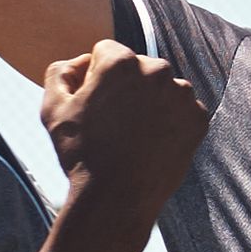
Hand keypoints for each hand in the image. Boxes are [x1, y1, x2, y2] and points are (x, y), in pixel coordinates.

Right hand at [41, 39, 207, 197]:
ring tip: (133, 135)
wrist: (116, 199)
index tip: (93, 102)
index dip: (95, 76)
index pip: (107, 52)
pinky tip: (152, 143)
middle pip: (138, 67)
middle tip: (114, 122)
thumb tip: (81, 62)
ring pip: (162, 88)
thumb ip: (60, 72)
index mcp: (121, 61)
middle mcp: (157, 70)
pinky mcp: (198, 119)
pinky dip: (170, 122)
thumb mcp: (52, 108)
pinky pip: (181, 111)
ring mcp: (182, 95)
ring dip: (151, 102)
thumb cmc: (80, 153)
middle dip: (127, 86)